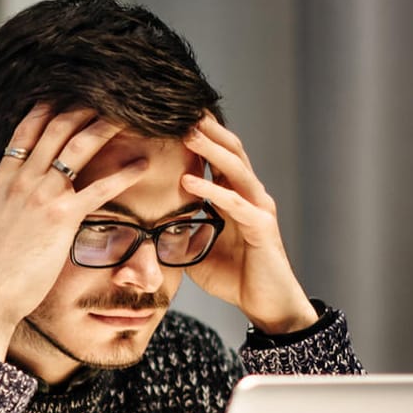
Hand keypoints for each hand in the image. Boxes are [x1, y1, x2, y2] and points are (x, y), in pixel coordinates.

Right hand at [0, 105, 151, 358]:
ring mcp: (43, 196)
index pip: (25, 131)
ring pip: (78, 148)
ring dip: (105, 127)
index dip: (47, 108)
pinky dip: (124, 174)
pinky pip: (100, 188)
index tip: (65, 95)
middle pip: (56, 129)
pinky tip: (142, 166)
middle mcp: (23, 180)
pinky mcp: (63, 218)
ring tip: (129, 115)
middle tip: (106, 96)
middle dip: (82, 108)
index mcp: (3, 179)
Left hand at [181, 114, 316, 334]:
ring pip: (236, 169)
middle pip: (231, 151)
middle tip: (181, 108)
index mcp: (235, 197)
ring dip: (210, 149)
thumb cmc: (235, 277)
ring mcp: (258, 209)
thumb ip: (179, 232)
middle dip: (207, 130)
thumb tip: (146, 226)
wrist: (267, 305)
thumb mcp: (196, 250)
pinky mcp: (262, 228)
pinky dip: (212, 190)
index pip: (218, 157)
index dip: (200, 137)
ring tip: (187, 132)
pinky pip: (235, 203)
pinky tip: (188, 180)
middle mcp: (250, 196)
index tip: (173, 117)